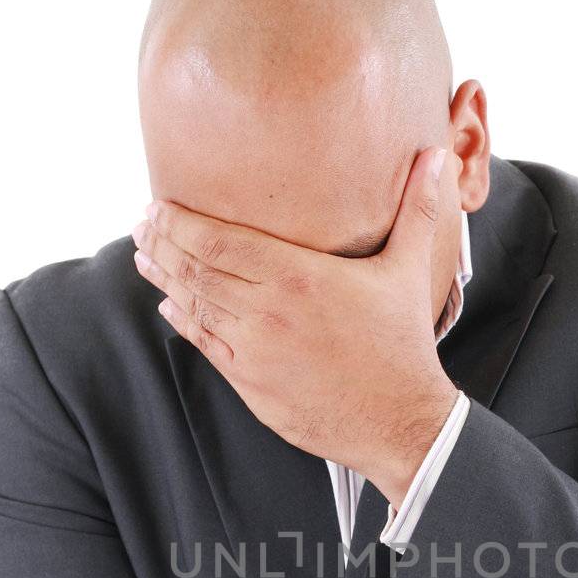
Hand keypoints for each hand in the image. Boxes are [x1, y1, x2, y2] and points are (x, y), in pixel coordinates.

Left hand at [130, 146, 459, 504]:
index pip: (217, 241)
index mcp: (298, 276)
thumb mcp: (408, 270)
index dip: (179, 222)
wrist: (400, 419)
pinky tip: (169, 304)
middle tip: (141, 224)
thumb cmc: (403, 344)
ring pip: (194, 306)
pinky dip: (183, 320)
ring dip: (164, 278)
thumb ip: (418, 209)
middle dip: (160, 243)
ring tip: (145, 256)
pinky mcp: (251, 384)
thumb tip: (436, 157)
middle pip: (195, 268)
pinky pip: (205, 345)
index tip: (157, 205)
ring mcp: (254, 351)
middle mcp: (267, 312)